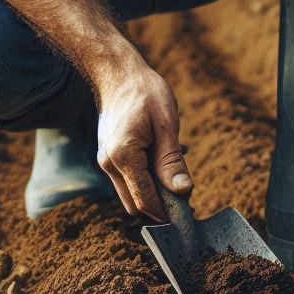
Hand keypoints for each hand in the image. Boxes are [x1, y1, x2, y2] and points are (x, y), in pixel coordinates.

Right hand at [94, 61, 191, 219]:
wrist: (119, 75)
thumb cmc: (146, 93)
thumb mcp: (167, 124)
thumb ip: (172, 160)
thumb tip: (183, 191)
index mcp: (123, 155)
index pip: (146, 199)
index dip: (167, 213)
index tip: (188, 218)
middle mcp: (109, 164)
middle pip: (136, 204)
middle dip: (161, 208)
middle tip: (187, 202)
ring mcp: (105, 162)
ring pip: (131, 196)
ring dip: (153, 196)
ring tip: (177, 182)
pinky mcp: (108, 160)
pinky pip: (128, 182)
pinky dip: (146, 184)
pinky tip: (163, 169)